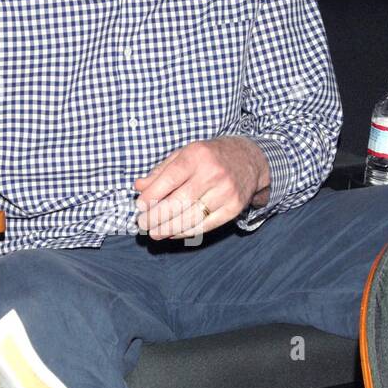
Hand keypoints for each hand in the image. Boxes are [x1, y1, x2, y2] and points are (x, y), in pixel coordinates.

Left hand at [134, 136, 267, 239]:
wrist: (248, 159)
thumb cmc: (209, 157)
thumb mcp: (184, 154)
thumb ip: (161, 171)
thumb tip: (139, 187)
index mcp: (197, 156)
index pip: (169, 180)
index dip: (151, 197)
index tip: (139, 207)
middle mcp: (213, 173)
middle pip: (178, 202)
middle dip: (156, 217)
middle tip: (143, 224)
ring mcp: (225, 192)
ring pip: (191, 217)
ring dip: (168, 229)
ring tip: (154, 233)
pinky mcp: (234, 208)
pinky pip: (206, 226)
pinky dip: (186, 232)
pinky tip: (173, 234)